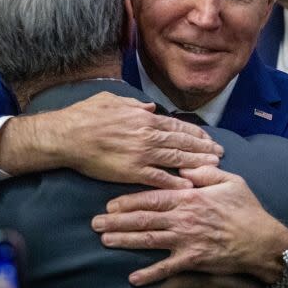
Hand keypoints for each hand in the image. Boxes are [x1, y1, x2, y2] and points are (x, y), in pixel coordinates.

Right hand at [0, 92, 223, 188]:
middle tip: (220, 153)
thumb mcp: (112, 100)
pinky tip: (189, 187)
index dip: (195, 132)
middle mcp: (148, 135)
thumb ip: (134, 104)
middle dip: (203, 148)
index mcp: (144, 118)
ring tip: (214, 167)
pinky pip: (159, 179)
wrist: (68, 136)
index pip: (176, 125)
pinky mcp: (132, 172)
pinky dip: (175, 182)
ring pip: (176, 159)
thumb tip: (150, 107)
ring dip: (197, 163)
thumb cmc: (86, 115)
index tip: (207, 137)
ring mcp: (142, 154)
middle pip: (182, 142)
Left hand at [92, 165, 287, 285]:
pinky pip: (168, 269)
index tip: (110, 204)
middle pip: (144, 219)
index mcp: (190, 198)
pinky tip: (133, 278)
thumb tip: (184, 165)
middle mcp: (184, 219)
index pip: (153, 198)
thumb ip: (204, 172)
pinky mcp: (193, 260)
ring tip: (105, 240)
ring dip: (125, 241)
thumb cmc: (246, 209)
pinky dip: (150, 275)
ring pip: (149, 240)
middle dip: (117, 221)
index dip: (128, 201)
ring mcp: (187, 241)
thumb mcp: (229, 181)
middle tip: (95, 223)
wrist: (263, 241)